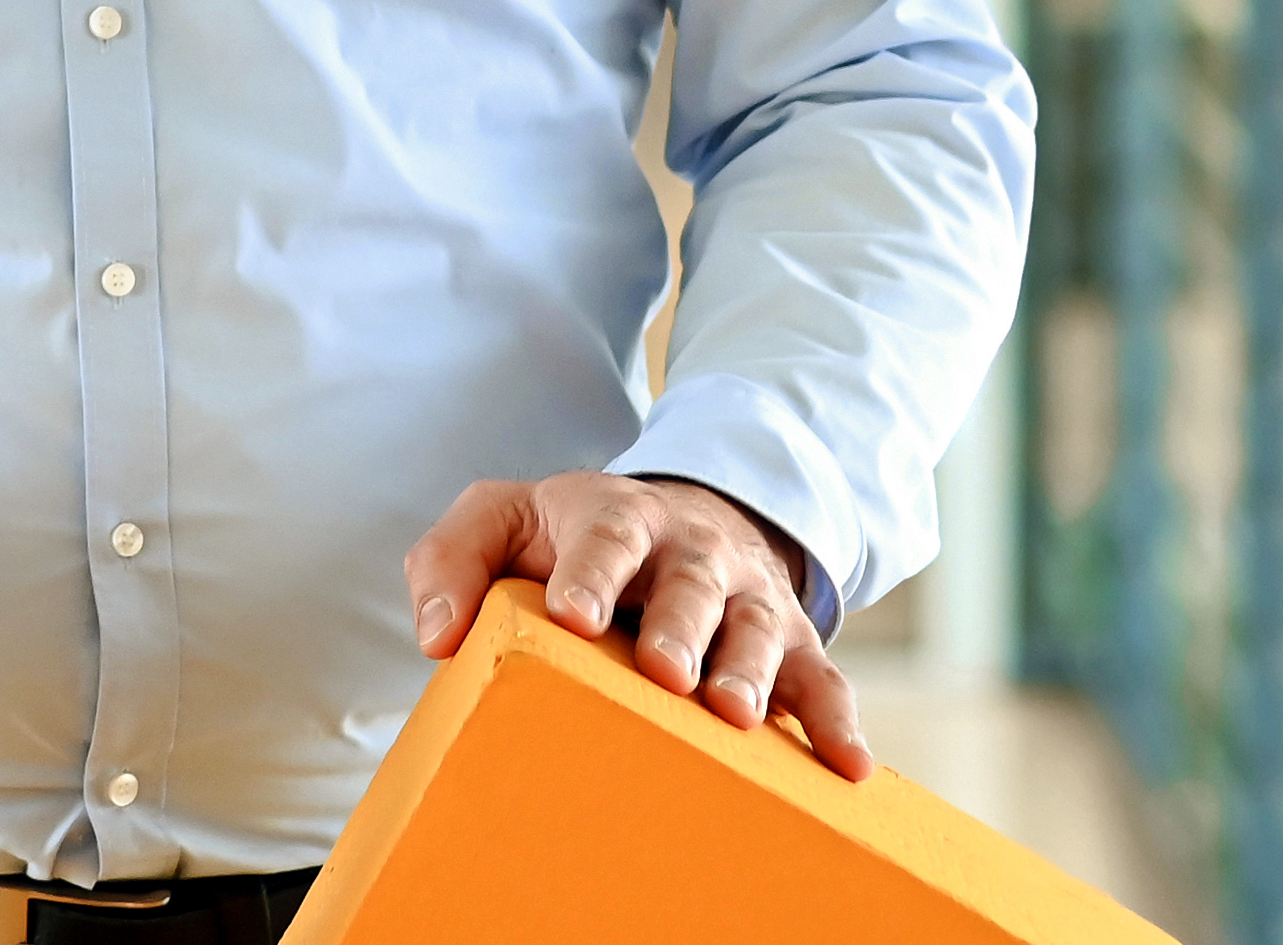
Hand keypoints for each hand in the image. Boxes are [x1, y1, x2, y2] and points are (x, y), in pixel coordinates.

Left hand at [404, 471, 871, 778]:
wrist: (677, 518)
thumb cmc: (572, 538)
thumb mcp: (505, 520)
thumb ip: (454, 559)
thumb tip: (436, 636)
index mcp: (616, 517)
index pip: (603, 535)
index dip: (589, 573)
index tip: (570, 614)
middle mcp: (690, 550)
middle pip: (691, 579)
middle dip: (680, 625)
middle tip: (665, 672)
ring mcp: (747, 594)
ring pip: (758, 626)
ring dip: (750, 669)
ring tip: (734, 714)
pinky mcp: (793, 641)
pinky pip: (824, 677)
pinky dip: (837, 719)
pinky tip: (846, 765)